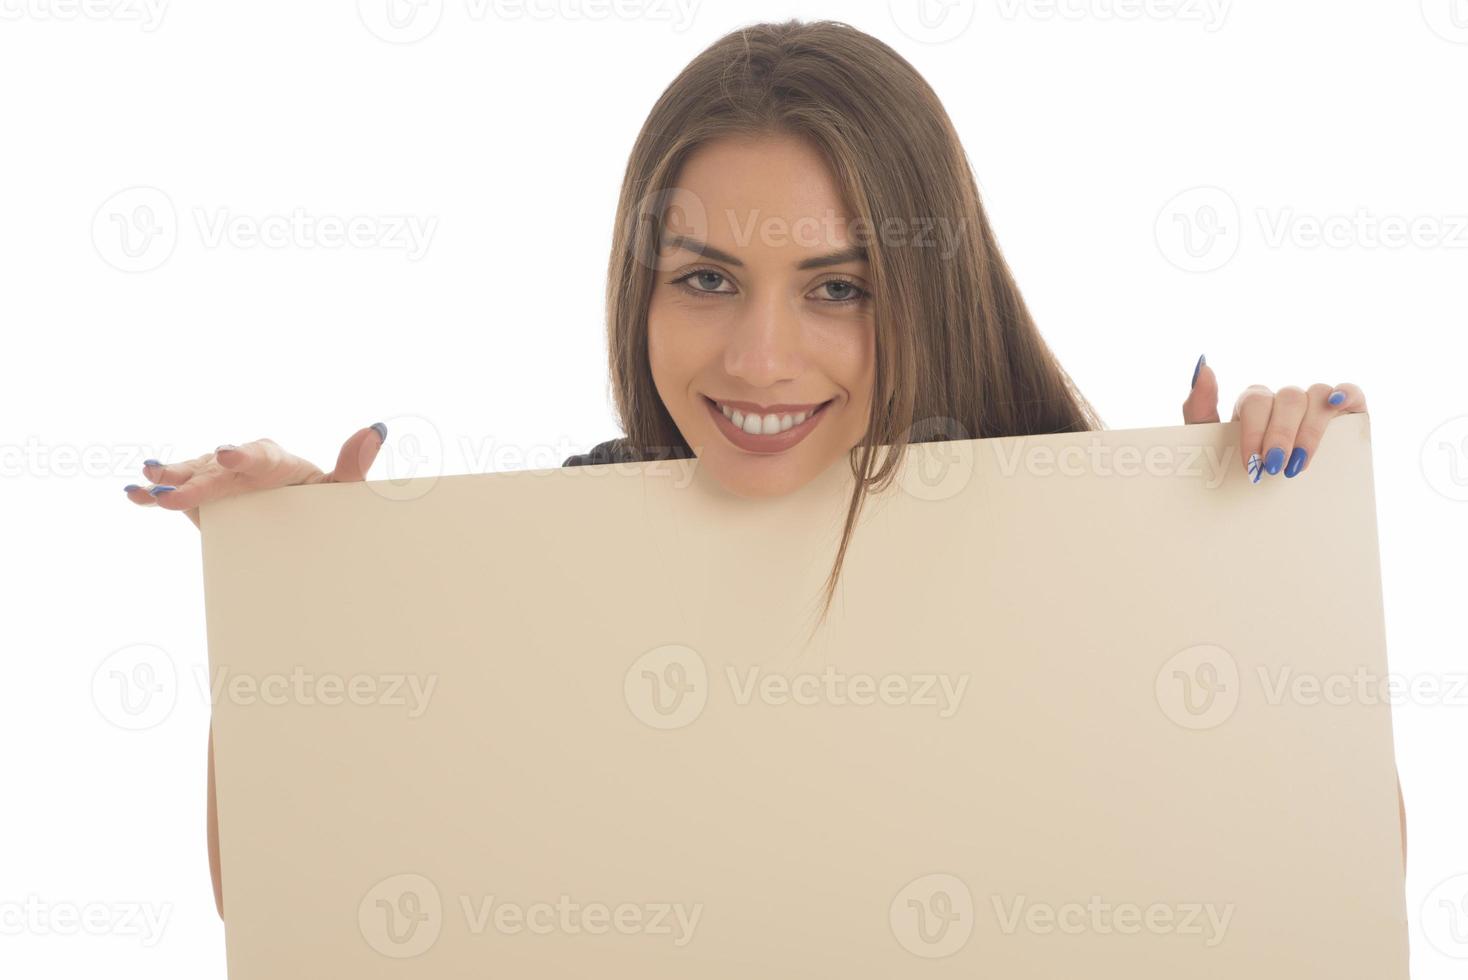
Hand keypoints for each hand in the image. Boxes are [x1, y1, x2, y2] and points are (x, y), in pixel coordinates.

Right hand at [121, 423, 387, 528]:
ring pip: (190, 476)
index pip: (258, 456)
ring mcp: (216, 475)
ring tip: (148, 487)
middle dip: (196, 481)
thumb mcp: (339, 490)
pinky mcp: (198, 491)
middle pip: (216, 472)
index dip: (242, 455)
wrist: (291, 515)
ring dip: (168, 482)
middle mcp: (240, 462)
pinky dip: (153, 491)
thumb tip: (377, 428)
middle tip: (173, 492)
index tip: (227, 455)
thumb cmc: (319, 501)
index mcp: (274, 460)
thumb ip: (354, 465)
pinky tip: (134, 494)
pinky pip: (174, 490)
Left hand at [1181, 355, 1365, 481]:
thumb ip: (1199, 405)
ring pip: (1317, 395)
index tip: (1252, 462)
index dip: (1255, 430)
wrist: (1257, 501)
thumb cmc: (1234, 467)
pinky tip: (1337, 404)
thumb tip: (1204, 366)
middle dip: (1280, 435)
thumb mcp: (1208, 442)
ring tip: (1299, 463)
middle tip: (1274, 467)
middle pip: (1288, 399)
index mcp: (1254, 403)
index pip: (1256, 401)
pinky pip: (1351, 391)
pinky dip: (1346, 393)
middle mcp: (1285, 399)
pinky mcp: (1345, 410)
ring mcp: (1314, 403)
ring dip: (1309, 430)